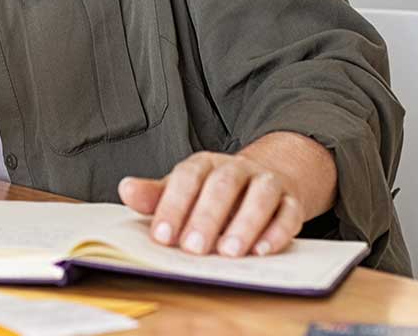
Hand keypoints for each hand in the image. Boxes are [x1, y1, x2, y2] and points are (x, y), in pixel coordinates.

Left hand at [117, 133, 336, 258]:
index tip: (162, 237)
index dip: (173, 206)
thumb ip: (155, 195)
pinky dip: (277, 232)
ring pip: (260, 195)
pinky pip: (289, 213)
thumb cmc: (214, 193)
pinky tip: (262, 251)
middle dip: (207, 217)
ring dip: (245, 223)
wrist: (265, 181)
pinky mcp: (292, 201)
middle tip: (194, 249)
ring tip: (230, 252)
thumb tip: (126, 189)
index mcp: (204, 165)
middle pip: (223, 185)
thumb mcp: (182, 191)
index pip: (187, 178)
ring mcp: (267, 182)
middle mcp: (237, 168)